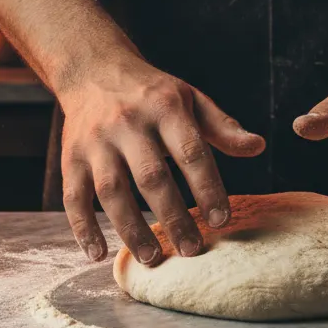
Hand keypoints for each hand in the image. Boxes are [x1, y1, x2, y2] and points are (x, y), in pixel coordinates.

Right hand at [59, 57, 264, 264]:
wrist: (93, 69)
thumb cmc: (151, 92)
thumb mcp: (190, 98)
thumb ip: (222, 126)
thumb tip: (257, 147)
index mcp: (164, 107)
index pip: (190, 152)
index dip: (207, 188)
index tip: (221, 220)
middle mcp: (127, 123)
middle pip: (151, 176)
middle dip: (173, 217)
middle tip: (192, 250)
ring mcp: (95, 142)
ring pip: (112, 191)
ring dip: (131, 229)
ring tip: (153, 258)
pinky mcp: (70, 157)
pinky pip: (73, 196)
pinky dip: (83, 228)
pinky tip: (99, 254)